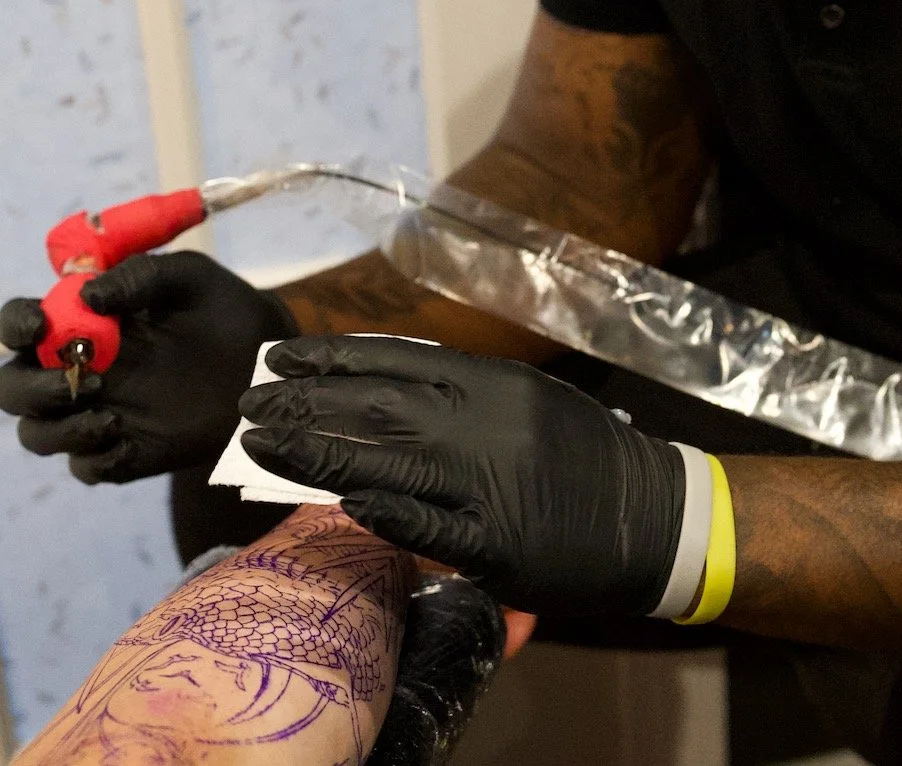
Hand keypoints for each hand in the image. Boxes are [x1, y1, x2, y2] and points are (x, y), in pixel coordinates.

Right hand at [0, 252, 295, 483]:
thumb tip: (88, 295)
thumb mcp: (190, 279)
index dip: (16, 325)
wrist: (268, 364)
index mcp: (82, 322)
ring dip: (58, 428)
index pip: (21, 324)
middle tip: (81, 378)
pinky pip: (85, 467)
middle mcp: (77, 369)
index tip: (39, 327)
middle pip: (10, 388)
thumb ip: (141, 275)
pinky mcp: (122, 451)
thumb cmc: (222, 310)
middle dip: (28, 388)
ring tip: (110, 416)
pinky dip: (94, 457)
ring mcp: (95, 412)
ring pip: (36, 434)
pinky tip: (125, 438)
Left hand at [238, 336, 685, 616]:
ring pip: (387, 463)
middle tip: (249, 403)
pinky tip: (338, 503)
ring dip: (318, 455)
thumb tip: (384, 388)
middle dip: (307, 404)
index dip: (333, 359)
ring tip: (263, 447)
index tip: (282, 358)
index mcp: (494, 382)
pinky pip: (426, 526)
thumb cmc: (584, 455)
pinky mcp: (496, 543)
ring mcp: (490, 483)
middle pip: (378, 408)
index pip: (397, 363)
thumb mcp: (529, 402)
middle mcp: (487, 423)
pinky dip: (381, 512)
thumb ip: (464, 394)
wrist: (652, 514)